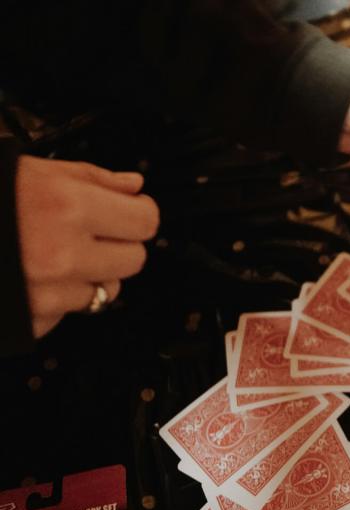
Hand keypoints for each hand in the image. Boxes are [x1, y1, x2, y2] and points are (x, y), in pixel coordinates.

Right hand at [16, 157, 158, 336]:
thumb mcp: (30, 171)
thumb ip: (91, 178)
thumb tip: (133, 186)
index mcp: (68, 207)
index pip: (146, 221)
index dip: (137, 214)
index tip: (126, 212)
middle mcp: (63, 254)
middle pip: (134, 260)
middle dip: (117, 246)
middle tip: (87, 233)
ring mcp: (47, 293)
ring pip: (105, 291)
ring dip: (87, 275)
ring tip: (49, 254)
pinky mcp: (32, 322)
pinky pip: (68, 312)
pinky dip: (57, 298)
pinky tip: (28, 276)